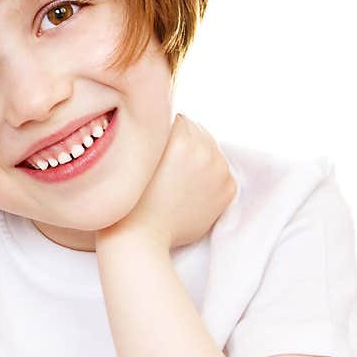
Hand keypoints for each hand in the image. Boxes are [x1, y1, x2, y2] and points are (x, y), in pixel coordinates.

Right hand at [106, 114, 236, 249]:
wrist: (140, 237)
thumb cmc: (129, 199)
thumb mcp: (136, 154)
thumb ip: (156, 134)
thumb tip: (171, 123)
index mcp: (180, 135)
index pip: (178, 118)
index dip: (165, 132)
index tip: (156, 147)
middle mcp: (204, 149)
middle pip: (198, 131)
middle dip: (185, 143)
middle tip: (166, 166)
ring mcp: (219, 170)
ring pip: (211, 151)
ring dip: (199, 159)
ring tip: (177, 180)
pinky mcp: (227, 190)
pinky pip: (222, 174)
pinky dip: (209, 180)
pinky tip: (190, 191)